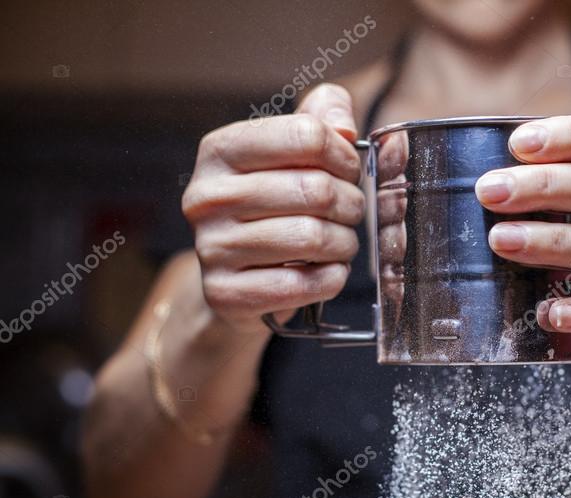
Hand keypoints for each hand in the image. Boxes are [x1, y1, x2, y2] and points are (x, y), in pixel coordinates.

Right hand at [181, 84, 364, 332]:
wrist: (239, 276)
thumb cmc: (275, 206)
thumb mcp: (292, 153)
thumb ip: (322, 118)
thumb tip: (344, 124)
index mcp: (221, 150)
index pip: (306, 135)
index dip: (345, 156)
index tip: (349, 171)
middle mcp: (207, 196)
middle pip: (316, 189)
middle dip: (351, 204)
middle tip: (350, 213)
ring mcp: (211, 247)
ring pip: (313, 238)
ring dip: (344, 243)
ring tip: (340, 243)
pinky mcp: (224, 293)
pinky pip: (301, 284)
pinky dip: (331, 279)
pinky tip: (328, 272)